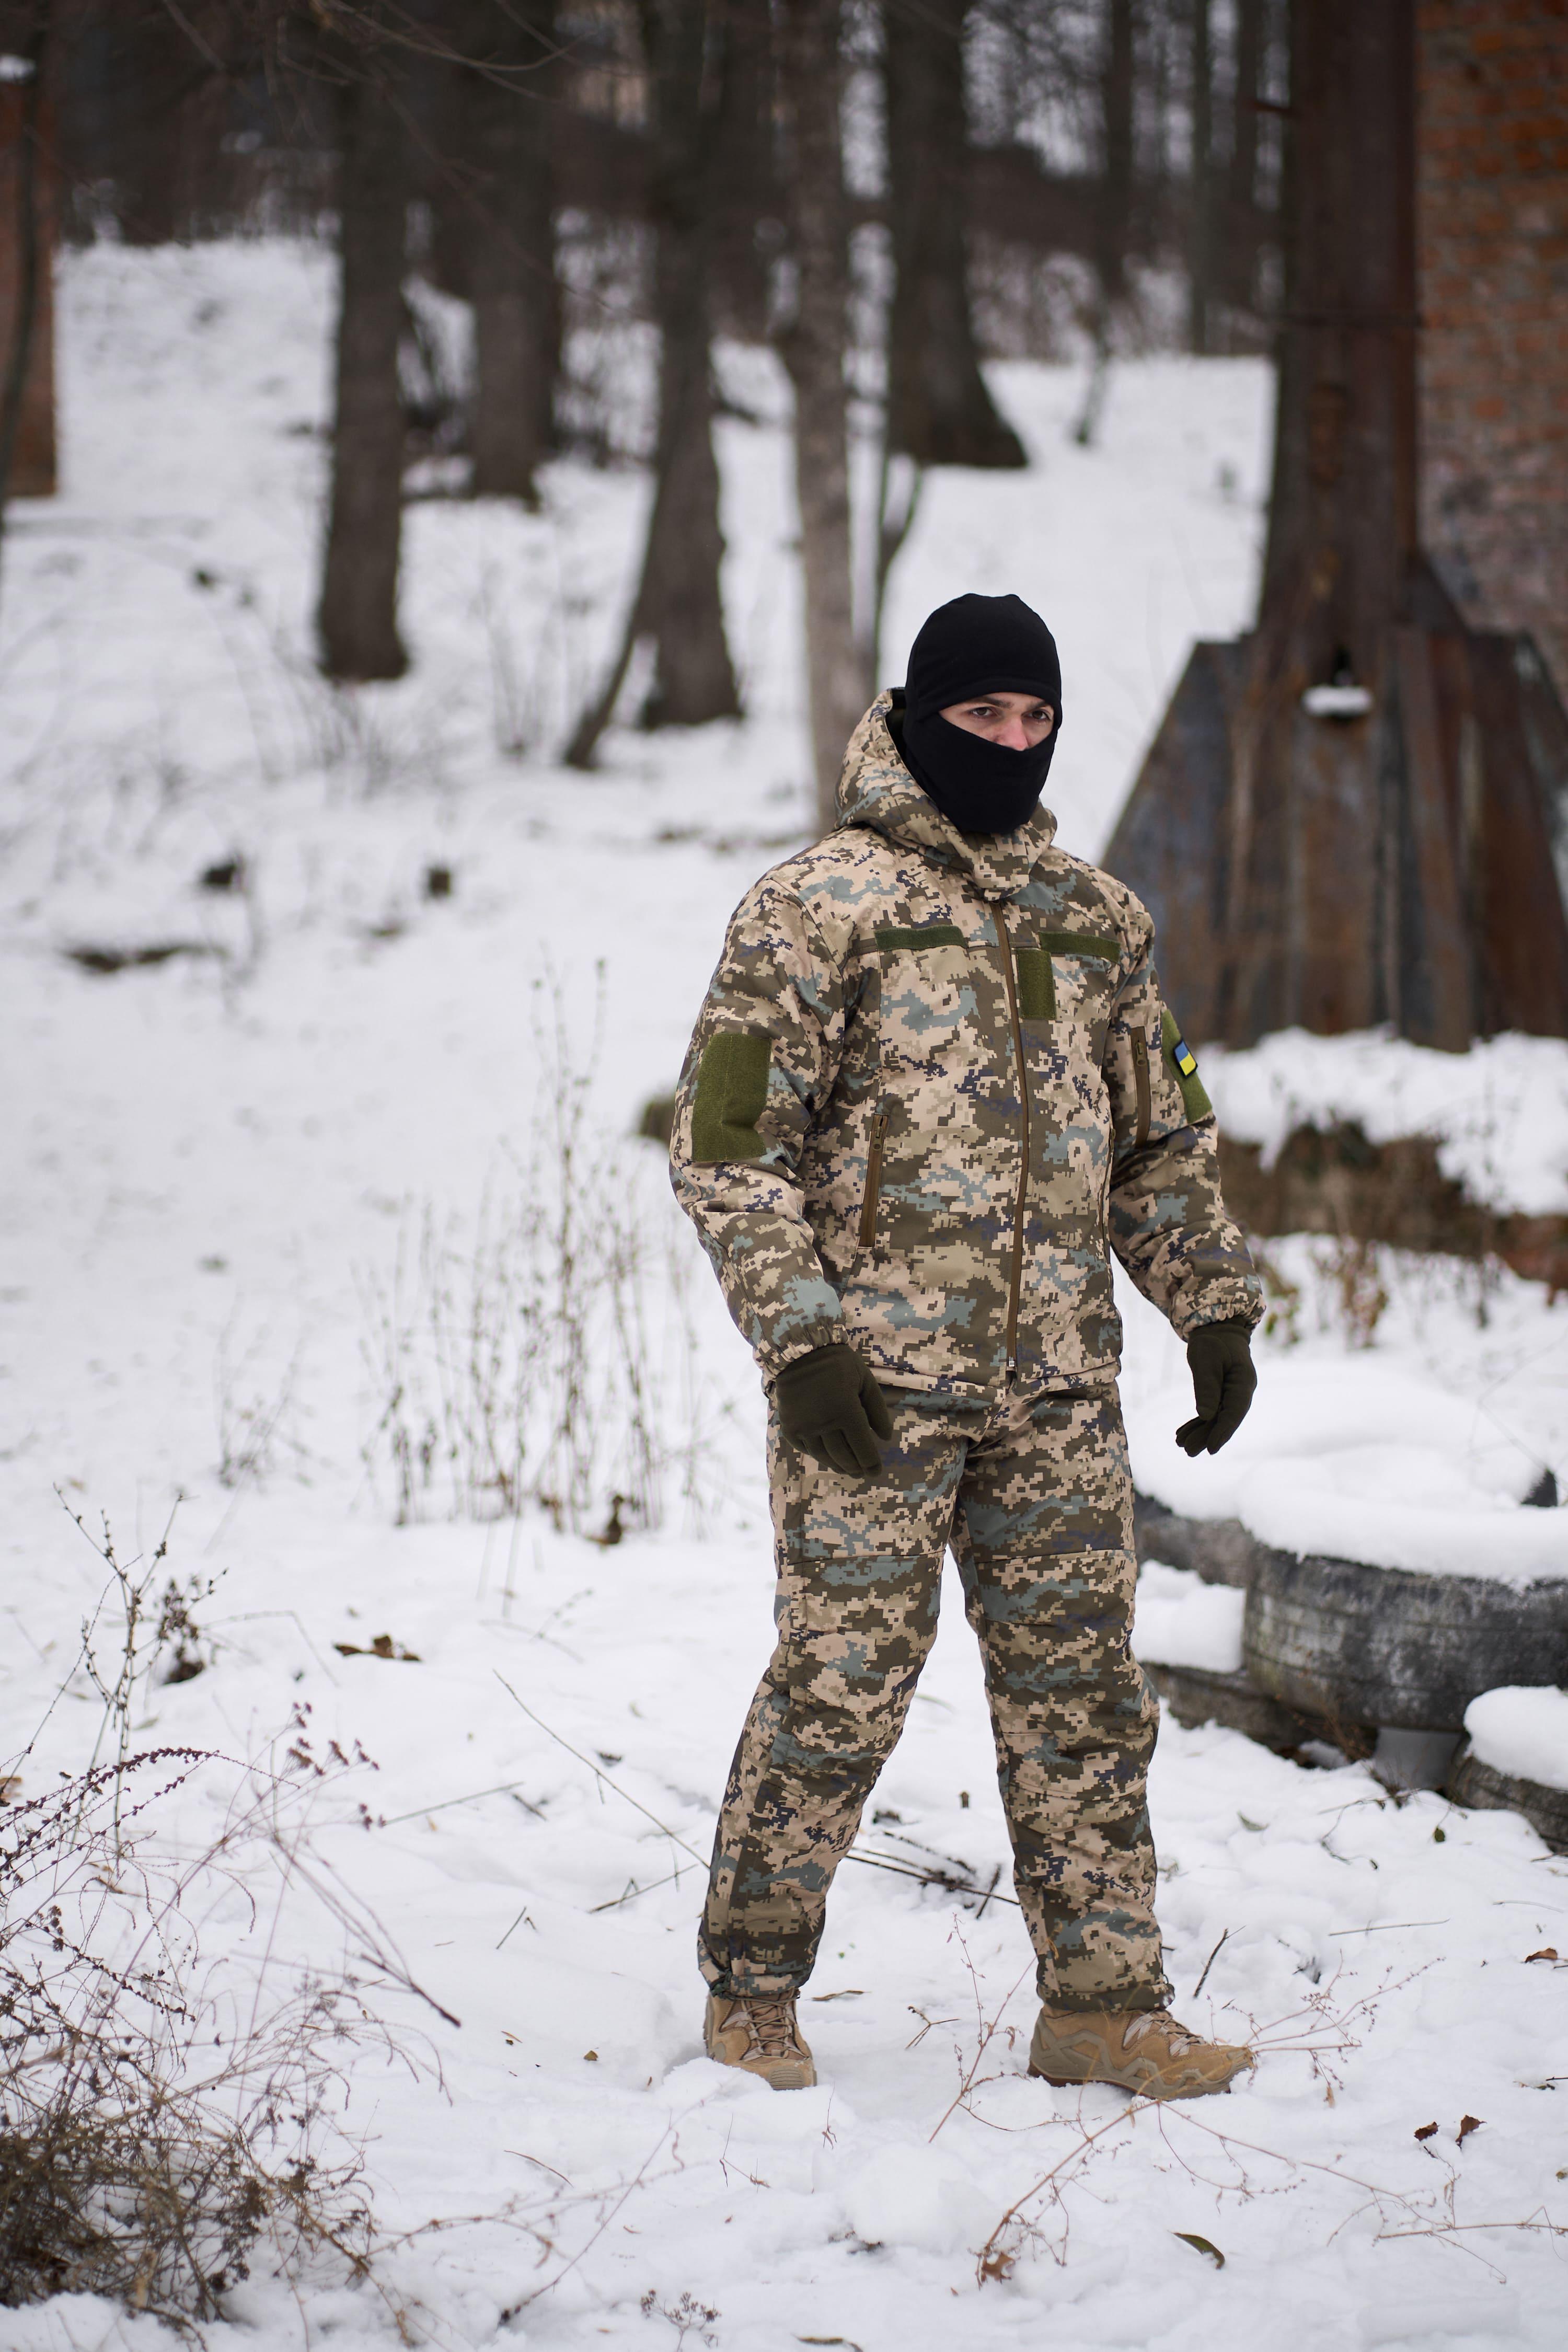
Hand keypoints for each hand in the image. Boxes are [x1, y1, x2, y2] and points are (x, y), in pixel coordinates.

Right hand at [775, 1344, 893, 1476]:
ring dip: (838, 1466)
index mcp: (846, 1411)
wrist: (799, 1352)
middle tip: (862, 1473)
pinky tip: (827, 1456)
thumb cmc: (839, 1365)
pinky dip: (818, 1456)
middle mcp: (824, 1423)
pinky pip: (805, 1449)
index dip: (871, 1463)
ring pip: (824, 1456)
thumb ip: (878, 1411)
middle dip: (856, 1467)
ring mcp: (804, 1427)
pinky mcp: (789, 1427)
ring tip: (847, 1469)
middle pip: (844, 1456)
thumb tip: (886, 1438)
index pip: (863, 1448)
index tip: (876, 1471)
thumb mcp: (866, 1381)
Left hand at [1176, 1319, 1256, 1455]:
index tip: (1211, 1449)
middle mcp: (1241, 1391)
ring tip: (1181, 1445)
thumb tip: (1207, 1416)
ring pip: (1217, 1418)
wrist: (1217, 1329)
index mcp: (1244, 1382)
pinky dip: (1198, 1422)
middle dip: (1207, 1436)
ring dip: (1200, 1432)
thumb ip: (1206, 1387)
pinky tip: (1183, 1434)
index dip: (1223, 1432)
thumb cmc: (1212, 1341)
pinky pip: (1212, 1412)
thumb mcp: (1206, 1360)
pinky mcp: (1222, 1394)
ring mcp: (1233, 1394)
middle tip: (1188, 1452)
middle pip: (1225, 1419)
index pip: (1234, 1412)